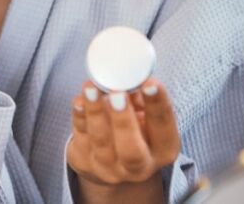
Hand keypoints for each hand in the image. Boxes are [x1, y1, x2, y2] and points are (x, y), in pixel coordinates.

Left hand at [66, 78, 180, 200]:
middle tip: (117, 94)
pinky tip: (79, 101)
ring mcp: (109, 168)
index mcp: (163, 150)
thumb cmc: (134, 128)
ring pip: (101, 142)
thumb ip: (140, 98)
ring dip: (96, 112)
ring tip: (91, 88)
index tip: (150, 83)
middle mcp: (139, 166)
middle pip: (131, 149)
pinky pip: (81, 138)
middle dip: (123, 120)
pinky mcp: (84, 162)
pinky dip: (80, 117)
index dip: (158, 105)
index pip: (163, 128)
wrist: (112, 161)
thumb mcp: (144, 115)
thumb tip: (128, 74)